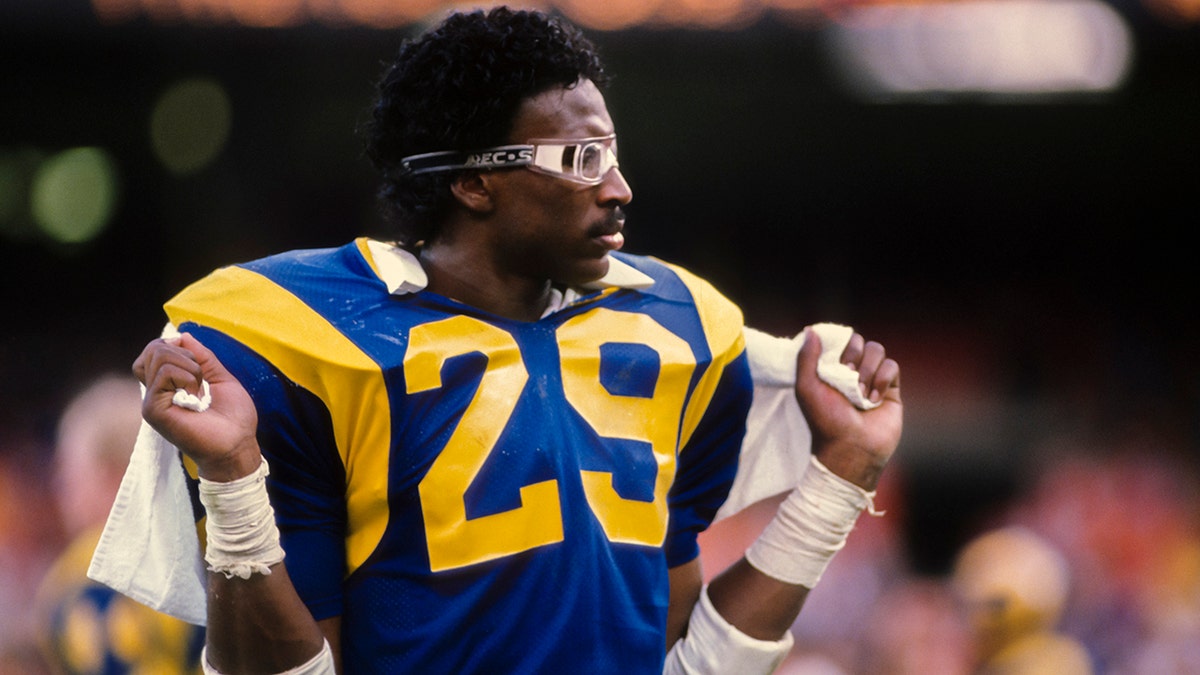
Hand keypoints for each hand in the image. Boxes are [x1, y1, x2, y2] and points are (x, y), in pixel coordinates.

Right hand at [132, 332, 260, 480]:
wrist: (238, 444)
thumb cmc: (233, 417)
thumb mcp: (220, 376)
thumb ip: (201, 356)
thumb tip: (182, 335)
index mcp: (169, 384)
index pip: (154, 350)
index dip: (175, 346)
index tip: (197, 361)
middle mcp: (156, 391)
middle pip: (154, 349)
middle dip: (185, 353)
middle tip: (201, 379)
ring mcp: (152, 400)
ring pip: (158, 355)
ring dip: (191, 367)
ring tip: (200, 391)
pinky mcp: (153, 409)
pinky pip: (164, 373)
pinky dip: (188, 377)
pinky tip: (195, 397)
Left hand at [794, 327, 901, 489]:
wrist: (851, 449)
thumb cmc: (825, 421)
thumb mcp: (806, 388)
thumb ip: (806, 357)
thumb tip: (810, 330)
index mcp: (831, 369)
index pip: (840, 340)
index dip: (839, 346)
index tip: (835, 363)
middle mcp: (853, 372)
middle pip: (860, 342)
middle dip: (854, 356)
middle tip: (848, 377)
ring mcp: (872, 379)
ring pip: (877, 350)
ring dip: (868, 369)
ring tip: (861, 393)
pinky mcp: (891, 389)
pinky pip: (892, 366)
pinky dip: (883, 378)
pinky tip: (874, 399)